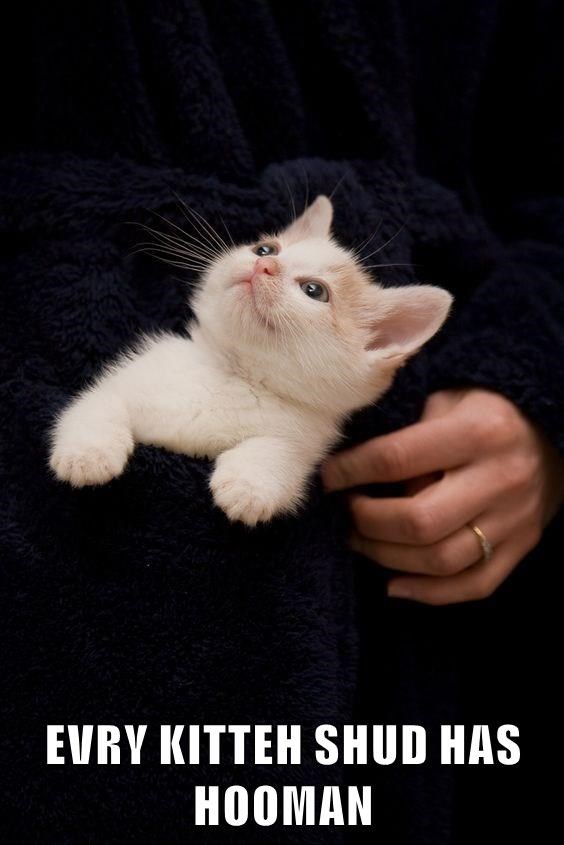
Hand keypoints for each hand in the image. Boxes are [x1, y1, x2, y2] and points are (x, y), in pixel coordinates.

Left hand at [322, 388, 563, 604]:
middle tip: (347, 511)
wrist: (549, 430)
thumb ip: (407, 431)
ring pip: (441, 560)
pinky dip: (429, 593)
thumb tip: (354, 472)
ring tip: (361, 541)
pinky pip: (474, 585)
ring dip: (387, 558)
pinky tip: (394, 584)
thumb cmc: (485, 408)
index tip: (328, 477)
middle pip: (418, 521)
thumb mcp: (446, 397)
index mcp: (478, 432)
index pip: (396, 459)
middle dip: (367, 521)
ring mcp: (514, 519)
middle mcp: (500, 479)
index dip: (351, 472)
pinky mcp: (522, 546)